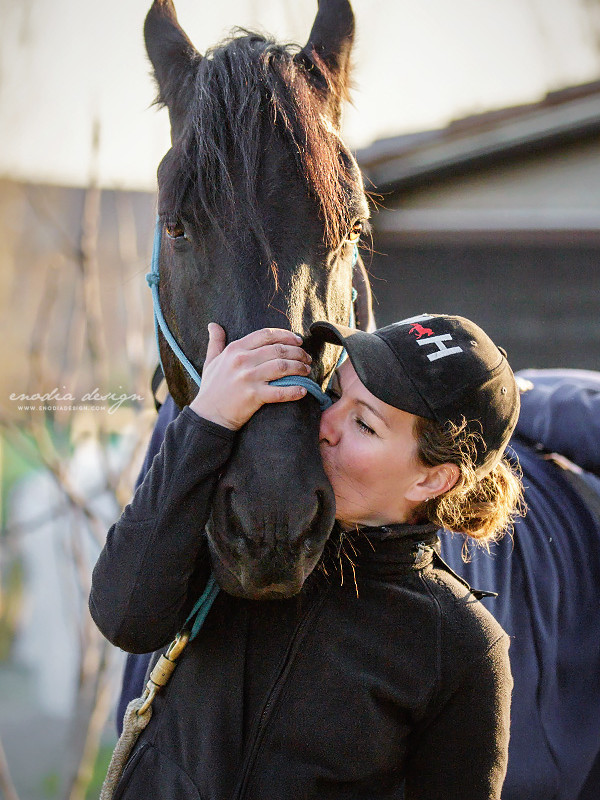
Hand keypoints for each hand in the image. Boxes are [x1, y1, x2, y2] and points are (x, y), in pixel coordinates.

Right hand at [189, 324, 312, 429]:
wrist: (208, 416)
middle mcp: (242, 360)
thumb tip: (213, 325)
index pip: (266, 335)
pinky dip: (294, 391)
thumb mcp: (210, 361)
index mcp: (234, 349)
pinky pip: (280, 392)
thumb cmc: (211, 388)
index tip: (298, 340)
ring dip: (299, 368)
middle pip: (278, 350)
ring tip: (307, 370)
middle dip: (297, 352)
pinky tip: (303, 390)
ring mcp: (248, 378)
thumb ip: (215, 342)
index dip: (286, 335)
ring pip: (282, 367)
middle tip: (306, 358)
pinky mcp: (254, 396)